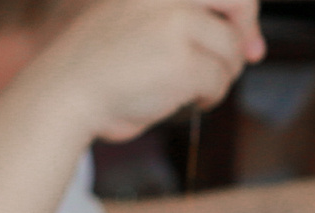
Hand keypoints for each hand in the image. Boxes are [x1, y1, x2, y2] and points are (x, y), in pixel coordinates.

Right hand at [24, 0, 264, 144]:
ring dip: (221, 75)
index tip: (246, 33)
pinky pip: (217, 81)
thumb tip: (236, 35)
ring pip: (229, 52)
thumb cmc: (95, 66)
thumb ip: (177, 17)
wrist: (63, 93)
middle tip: (251, 55)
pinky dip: (209, 96)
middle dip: (248, 31)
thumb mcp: (135, 19)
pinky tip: (190, 101)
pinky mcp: (183, 62)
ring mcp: (177, 25)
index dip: (240, 8)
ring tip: (196, 89)